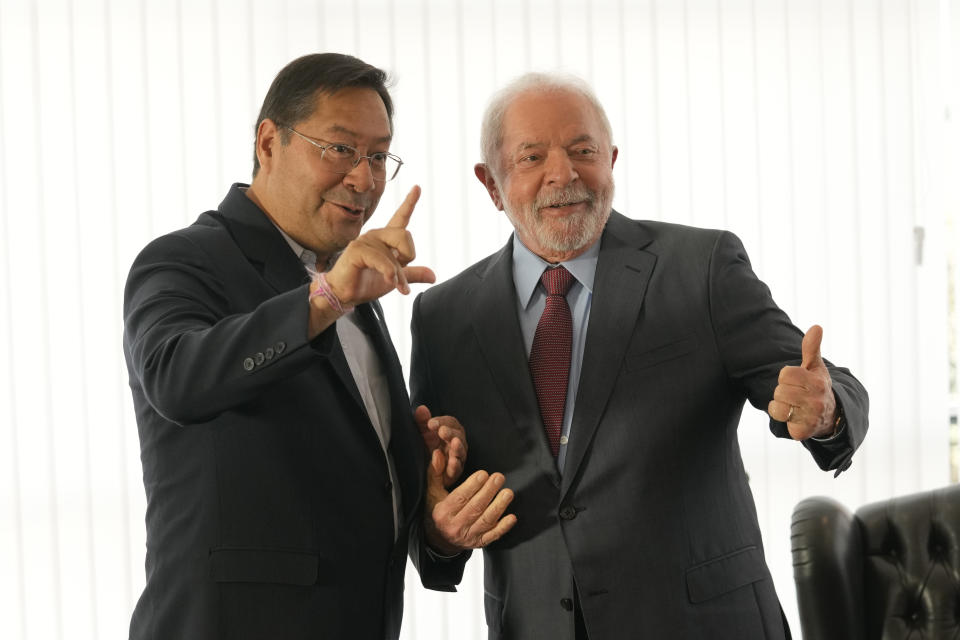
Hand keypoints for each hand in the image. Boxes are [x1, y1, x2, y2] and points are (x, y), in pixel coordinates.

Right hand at [324, 185, 435, 306]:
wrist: (344, 295)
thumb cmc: (366, 283)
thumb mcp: (396, 280)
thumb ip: (412, 275)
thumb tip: (433, 276)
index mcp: (385, 239)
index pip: (400, 217)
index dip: (409, 202)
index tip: (418, 187)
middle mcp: (376, 235)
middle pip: (405, 235)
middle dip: (409, 257)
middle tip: (402, 278)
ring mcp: (365, 241)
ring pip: (395, 252)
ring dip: (399, 275)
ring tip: (396, 287)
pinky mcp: (356, 250)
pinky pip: (381, 259)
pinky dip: (389, 272)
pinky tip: (389, 281)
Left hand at [415, 405, 466, 487]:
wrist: (426, 469)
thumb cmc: (428, 448)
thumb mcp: (423, 433)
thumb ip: (422, 421)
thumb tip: (421, 409)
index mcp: (450, 432)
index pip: (451, 423)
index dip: (443, 421)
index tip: (431, 423)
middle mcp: (457, 444)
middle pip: (458, 435)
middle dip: (451, 433)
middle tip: (442, 431)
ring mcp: (457, 458)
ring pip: (461, 452)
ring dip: (457, 447)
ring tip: (454, 442)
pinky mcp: (454, 472)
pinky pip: (457, 469)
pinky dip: (455, 465)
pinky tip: (452, 461)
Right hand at [424, 449, 516, 554]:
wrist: (439, 539)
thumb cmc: (438, 510)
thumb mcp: (432, 492)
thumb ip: (436, 472)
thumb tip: (438, 453)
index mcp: (443, 512)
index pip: (459, 498)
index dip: (472, 486)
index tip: (483, 474)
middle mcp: (455, 526)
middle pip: (475, 508)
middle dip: (488, 492)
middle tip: (499, 478)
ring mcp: (468, 536)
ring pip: (486, 521)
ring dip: (499, 506)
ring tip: (508, 493)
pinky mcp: (478, 542)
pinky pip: (493, 536)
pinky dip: (503, 527)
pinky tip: (512, 517)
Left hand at [768, 325, 837, 439]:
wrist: (830, 417)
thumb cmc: (817, 387)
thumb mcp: (815, 368)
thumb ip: (812, 348)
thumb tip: (816, 327)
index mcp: (817, 382)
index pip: (785, 374)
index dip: (787, 377)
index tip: (797, 381)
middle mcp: (816, 400)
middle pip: (779, 390)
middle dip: (783, 391)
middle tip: (796, 395)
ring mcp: (811, 417)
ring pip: (776, 406)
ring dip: (780, 405)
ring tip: (793, 405)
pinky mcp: (802, 432)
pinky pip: (779, 419)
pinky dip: (782, 418)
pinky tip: (794, 416)